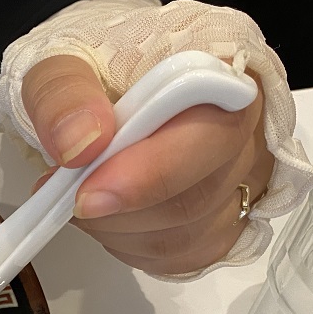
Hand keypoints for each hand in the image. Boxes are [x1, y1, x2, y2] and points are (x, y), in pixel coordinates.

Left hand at [22, 54, 273, 274]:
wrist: (98, 79)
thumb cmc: (90, 63)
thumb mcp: (59, 59)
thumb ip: (63, 93)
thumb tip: (79, 145)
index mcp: (226, 69)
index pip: (215, 131)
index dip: (155, 171)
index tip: (89, 193)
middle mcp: (252, 125)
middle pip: (202, 193)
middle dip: (120, 208)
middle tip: (64, 197)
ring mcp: (246, 176)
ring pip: (193, 232)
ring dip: (119, 230)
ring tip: (76, 200)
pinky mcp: (226, 217)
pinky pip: (186, 254)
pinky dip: (133, 246)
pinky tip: (106, 219)